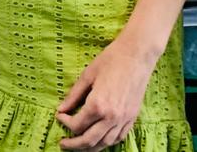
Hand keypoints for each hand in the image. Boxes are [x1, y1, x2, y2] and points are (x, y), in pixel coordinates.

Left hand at [55, 34, 158, 149]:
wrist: (137, 55)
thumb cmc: (111, 60)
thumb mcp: (87, 75)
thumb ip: (73, 95)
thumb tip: (61, 109)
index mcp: (97, 105)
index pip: (77, 125)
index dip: (65, 122)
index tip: (60, 116)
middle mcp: (111, 117)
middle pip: (89, 141)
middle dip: (74, 145)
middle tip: (63, 144)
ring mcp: (123, 119)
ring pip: (104, 143)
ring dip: (90, 147)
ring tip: (79, 145)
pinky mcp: (132, 118)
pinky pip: (118, 138)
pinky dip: (106, 142)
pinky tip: (99, 139)